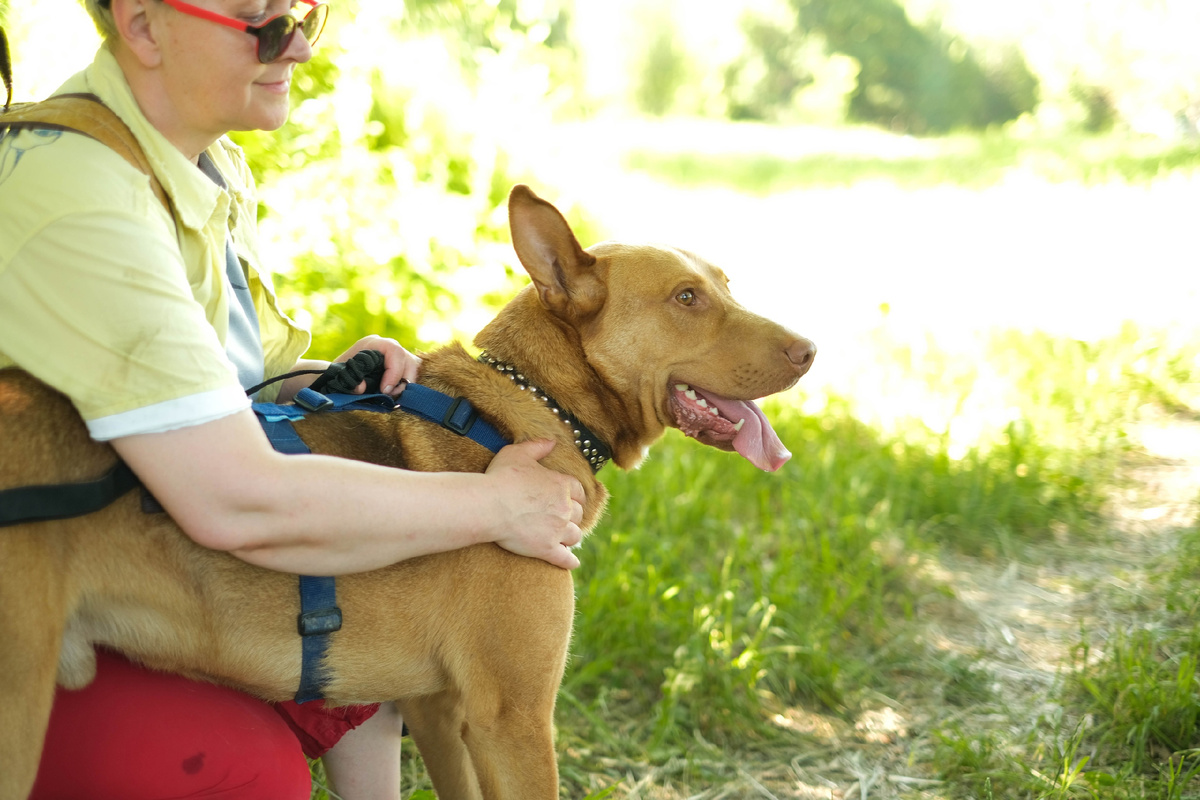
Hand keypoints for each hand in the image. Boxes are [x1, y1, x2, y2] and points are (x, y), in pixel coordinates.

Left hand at [335, 335, 420, 395]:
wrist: (335, 375)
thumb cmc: (338, 375)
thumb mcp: (341, 378)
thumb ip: (350, 383)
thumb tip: (362, 388)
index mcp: (372, 343)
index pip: (394, 351)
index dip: (394, 372)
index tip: (384, 391)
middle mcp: (386, 346)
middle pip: (408, 360)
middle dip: (403, 381)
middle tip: (389, 396)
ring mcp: (394, 355)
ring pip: (412, 367)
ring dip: (406, 384)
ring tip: (391, 395)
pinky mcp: (399, 364)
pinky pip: (410, 373)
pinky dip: (406, 385)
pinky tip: (394, 394)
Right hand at [483, 439, 585, 569]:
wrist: (489, 505)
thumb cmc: (501, 478)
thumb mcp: (518, 453)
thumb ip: (537, 446)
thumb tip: (552, 441)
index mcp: (561, 485)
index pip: (578, 491)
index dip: (575, 495)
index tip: (571, 499)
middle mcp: (564, 508)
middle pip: (578, 514)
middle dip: (572, 516)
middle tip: (563, 519)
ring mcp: (557, 530)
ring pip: (575, 536)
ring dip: (570, 536)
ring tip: (565, 538)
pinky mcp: (547, 549)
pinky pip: (565, 558)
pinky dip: (570, 561)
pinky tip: (572, 562)